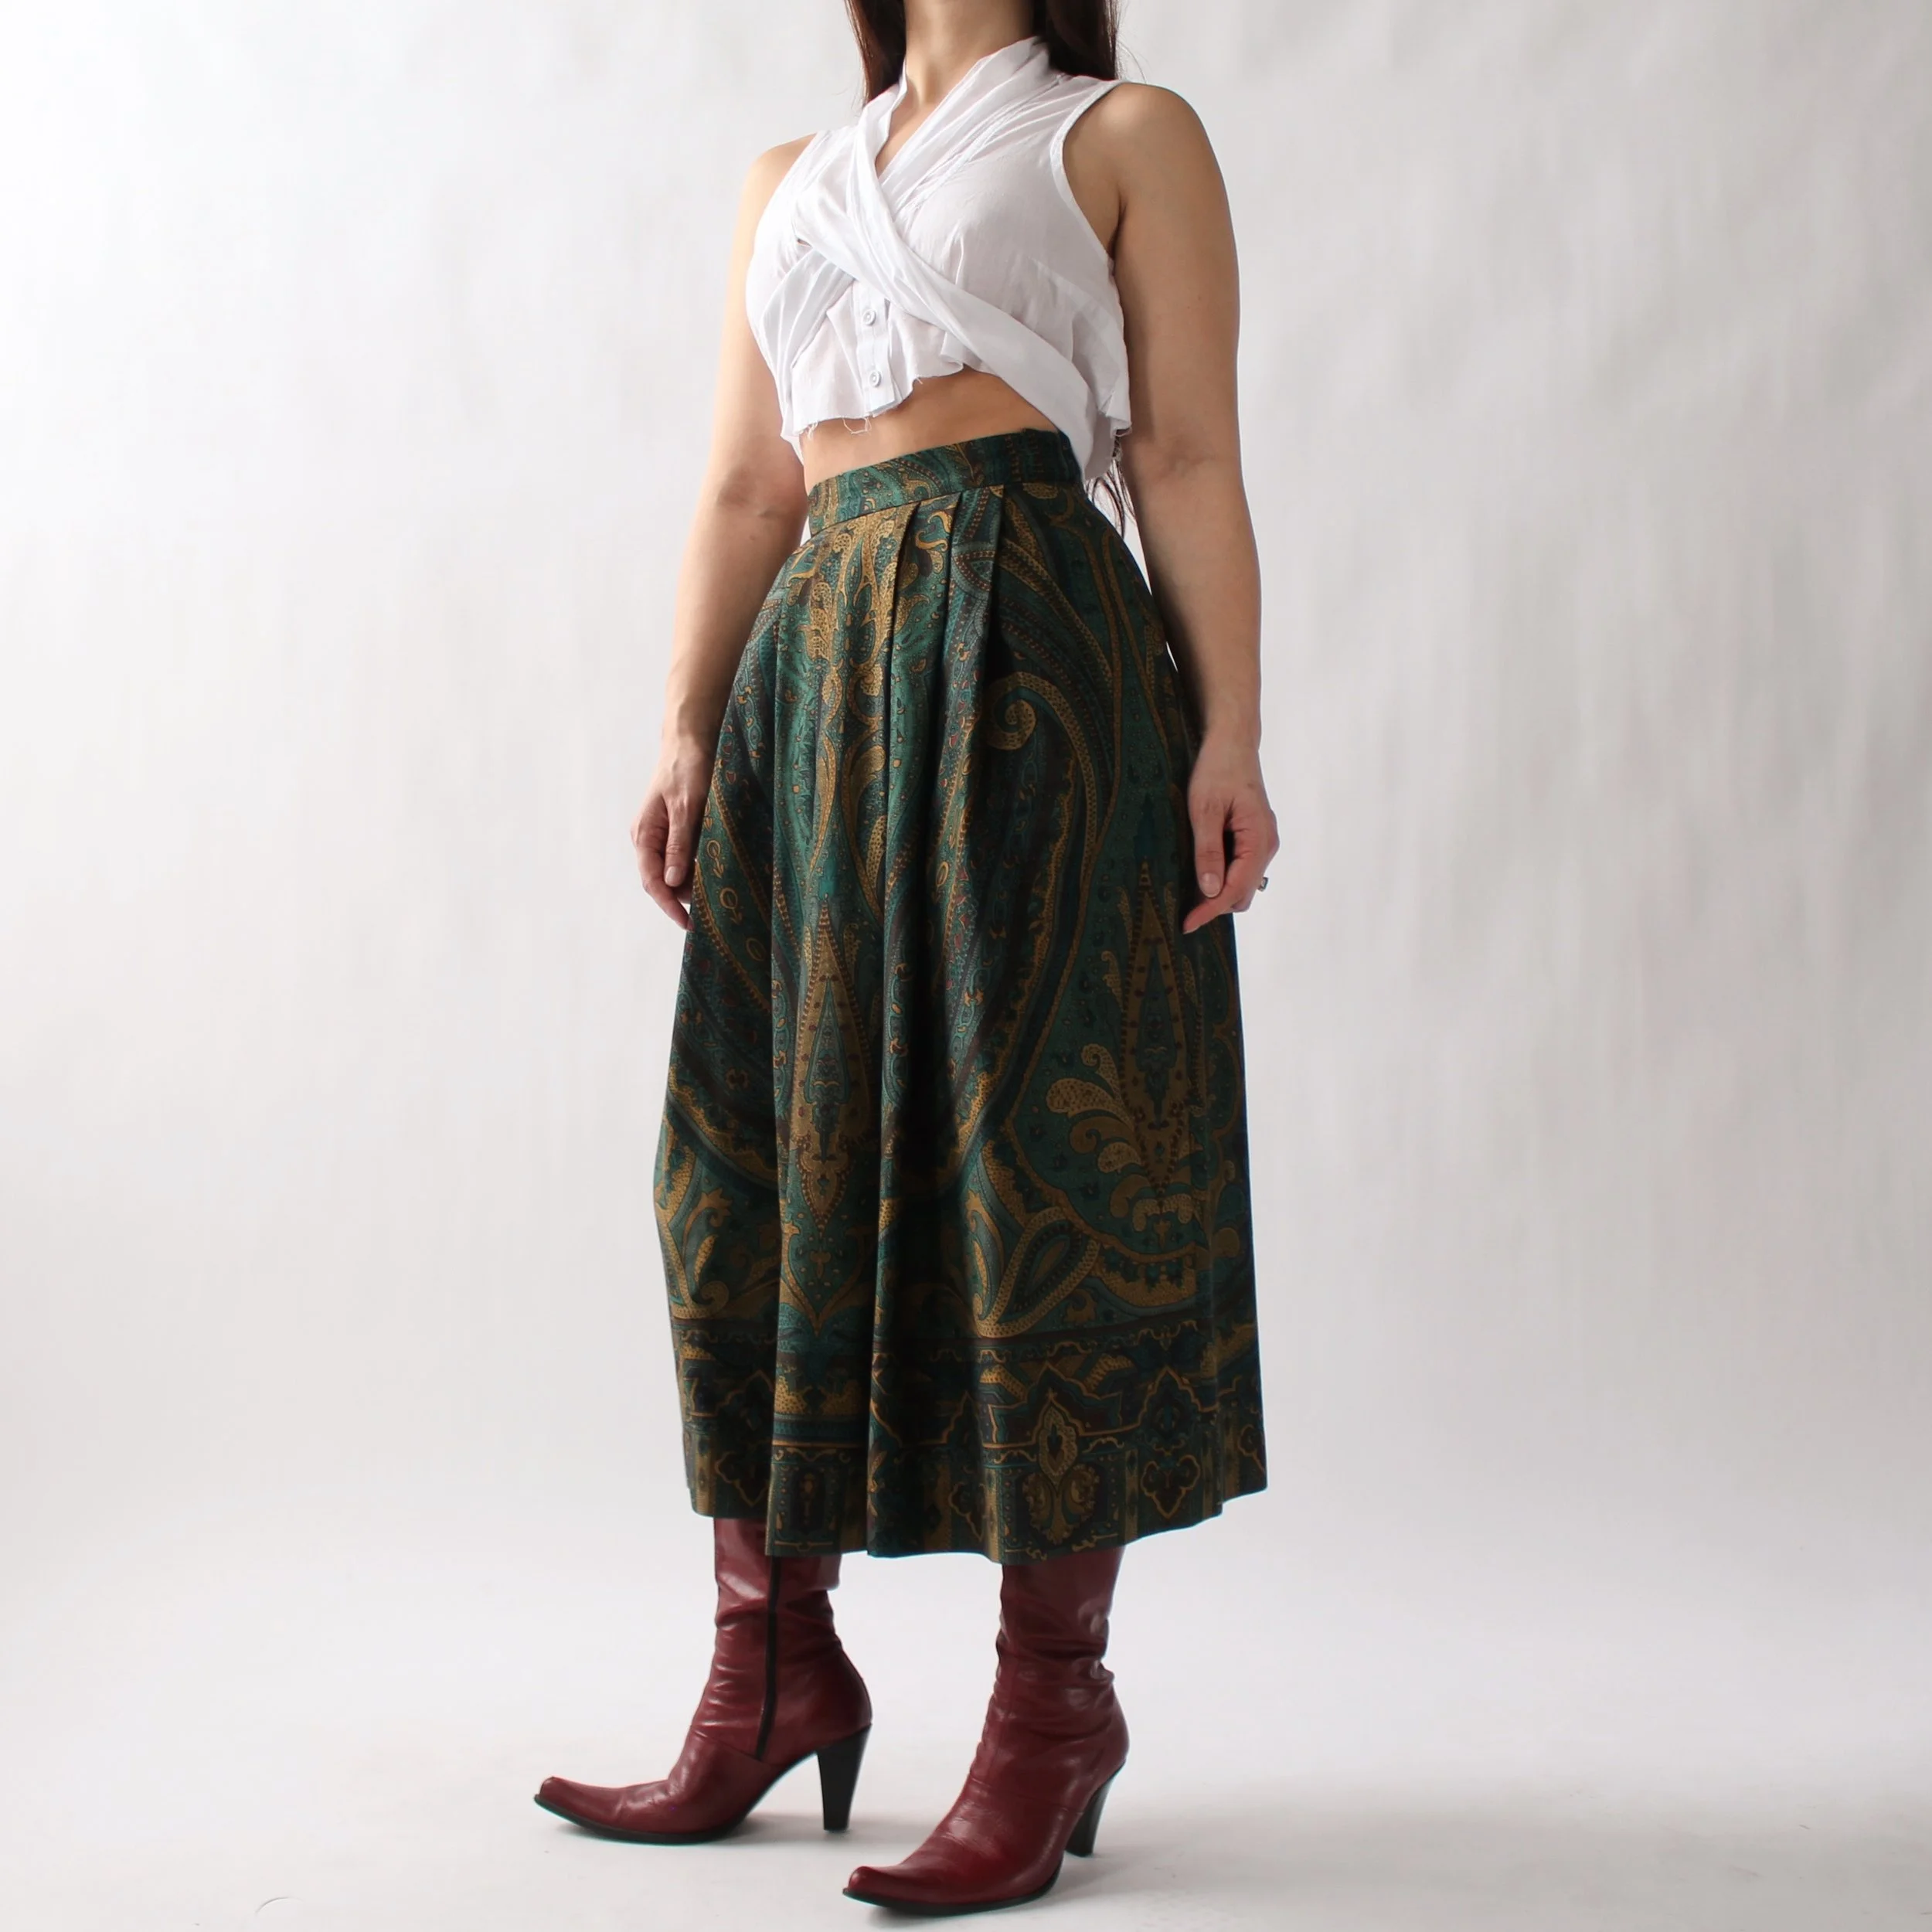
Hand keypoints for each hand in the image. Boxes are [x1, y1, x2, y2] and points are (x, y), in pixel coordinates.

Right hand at [632, 734, 715, 929]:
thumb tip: (671, 882)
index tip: (688, 923)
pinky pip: (682, 857)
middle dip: (682, 898)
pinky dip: (696, 867)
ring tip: (716, 893)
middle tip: (710, 912)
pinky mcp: (675, 828)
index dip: (669, 905)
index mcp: (645, 834)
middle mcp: (648, 837)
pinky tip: (714, 872)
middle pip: (662, 881)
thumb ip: (679, 844)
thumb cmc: (688, 768)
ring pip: (674, 870)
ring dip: (691, 883)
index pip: (653, 881)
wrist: (690, 739)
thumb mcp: (687, 807)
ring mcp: (661, 834)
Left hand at [1182, 732, 1278, 933]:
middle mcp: (1267, 845)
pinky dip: (1224, 877)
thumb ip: (1209, 851)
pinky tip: (1203, 872)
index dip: (1210, 909)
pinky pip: (1242, 869)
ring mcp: (1263, 842)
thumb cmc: (1218, 770)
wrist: (1232, 743)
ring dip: (1219, 892)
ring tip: (1188, 892)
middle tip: (1183, 909)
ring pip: (1243, 884)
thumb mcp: (1205, 810)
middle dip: (1215, 905)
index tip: (1187, 924)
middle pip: (1243, 893)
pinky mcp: (1255, 838)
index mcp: (1259, 839)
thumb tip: (1210, 891)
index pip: (1235, 888)